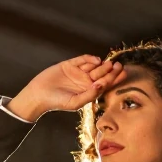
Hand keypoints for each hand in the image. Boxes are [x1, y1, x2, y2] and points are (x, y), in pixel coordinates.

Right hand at [10, 54, 128, 119]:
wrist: (38, 95)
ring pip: (93, 66)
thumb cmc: (56, 102)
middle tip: (118, 66)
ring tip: (109, 64)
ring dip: (101, 64)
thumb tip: (101, 85)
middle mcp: (84, 81)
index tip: (123, 74)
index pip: (104, 84)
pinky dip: (88, 58)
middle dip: (110, 70)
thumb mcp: (75, 102)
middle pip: (101, 74)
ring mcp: (77, 72)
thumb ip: (89, 94)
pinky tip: (95, 60)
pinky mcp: (69, 64)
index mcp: (88, 91)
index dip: (114, 79)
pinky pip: (81, 59)